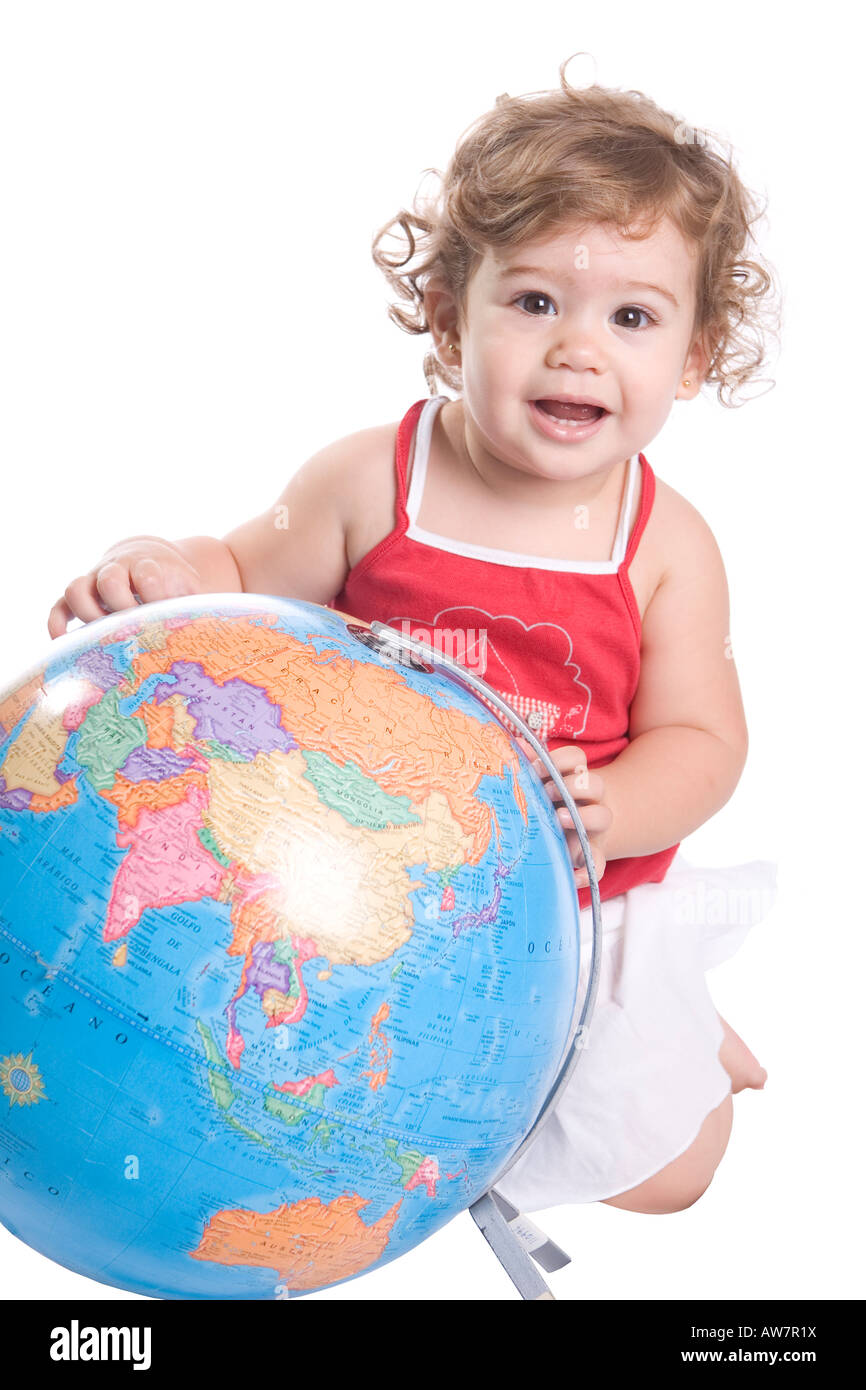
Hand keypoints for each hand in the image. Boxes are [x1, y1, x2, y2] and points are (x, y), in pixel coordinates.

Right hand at [47, 537, 204, 638]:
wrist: (149, 558)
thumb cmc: (173, 582)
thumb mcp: (188, 588)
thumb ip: (194, 606)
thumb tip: (204, 634)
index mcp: (147, 564)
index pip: (147, 575)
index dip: (155, 594)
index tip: (164, 614)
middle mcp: (116, 569)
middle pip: (109, 580)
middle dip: (119, 606)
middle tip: (133, 630)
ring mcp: (94, 581)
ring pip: (76, 589)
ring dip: (87, 614)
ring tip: (103, 638)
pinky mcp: (81, 596)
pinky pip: (58, 607)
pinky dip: (57, 624)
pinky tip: (65, 644)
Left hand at [525, 742, 611, 889]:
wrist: (571, 832)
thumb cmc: (547, 804)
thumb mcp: (539, 785)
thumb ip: (529, 766)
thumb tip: (516, 745)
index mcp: (573, 778)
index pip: (576, 759)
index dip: (560, 759)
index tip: (537, 767)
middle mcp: (589, 800)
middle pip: (595, 784)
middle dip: (574, 785)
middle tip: (548, 791)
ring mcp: (594, 828)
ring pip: (603, 817)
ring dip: (584, 817)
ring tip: (558, 819)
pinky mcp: (593, 855)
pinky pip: (599, 864)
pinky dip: (588, 871)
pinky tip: (573, 877)